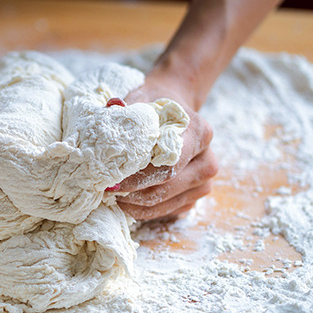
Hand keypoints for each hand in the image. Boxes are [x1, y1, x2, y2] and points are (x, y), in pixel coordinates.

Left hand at [115, 79, 218, 220]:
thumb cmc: (155, 108)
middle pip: (167, 187)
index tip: (111, 181)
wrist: (174, 116)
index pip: (168, 164)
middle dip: (132, 194)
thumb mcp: (142, 100)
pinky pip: (167, 212)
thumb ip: (127, 108)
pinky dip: (143, 210)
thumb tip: (112, 108)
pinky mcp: (195, 197)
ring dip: (135, 205)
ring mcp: (204, 182)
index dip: (138, 177)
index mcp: (199, 133)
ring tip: (110, 198)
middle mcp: (208, 160)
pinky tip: (124, 202)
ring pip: (166, 204)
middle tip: (105, 193)